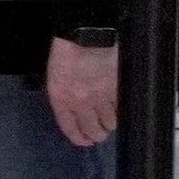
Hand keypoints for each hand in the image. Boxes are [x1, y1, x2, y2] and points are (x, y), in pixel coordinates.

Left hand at [49, 35, 120, 151]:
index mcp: (61, 99)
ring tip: (109, 120)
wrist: (85, 36)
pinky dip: (121, 112)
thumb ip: (65, 96)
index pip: (71, 128)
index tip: (84, 141)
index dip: (79, 138)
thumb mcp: (56, 77)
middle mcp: (81, 102)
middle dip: (96, 134)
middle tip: (99, 132)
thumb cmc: (68, 52)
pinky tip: (119, 110)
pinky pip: (122, 110)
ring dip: (110, 123)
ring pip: (110, 123)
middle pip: (93, 130)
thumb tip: (74, 111)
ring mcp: (101, 97)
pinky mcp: (117, 90)